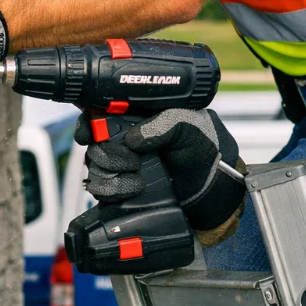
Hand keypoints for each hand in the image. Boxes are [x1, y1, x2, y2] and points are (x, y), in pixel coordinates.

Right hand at [75, 108, 245, 235]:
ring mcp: (125, 165)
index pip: (102, 113)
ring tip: (137, 181)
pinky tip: (133, 191)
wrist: (216, 192)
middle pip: (95, 142)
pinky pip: (102, 190)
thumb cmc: (208, 152)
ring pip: (95, 167)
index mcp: (141, 118)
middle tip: (131, 162)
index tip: (88, 134)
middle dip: (106, 154)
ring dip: (110, 176)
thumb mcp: (193, 127)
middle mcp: (129, 140)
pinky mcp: (124, 189)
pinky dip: (111, 191)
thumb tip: (133, 138)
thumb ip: (166, 124)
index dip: (90, 122)